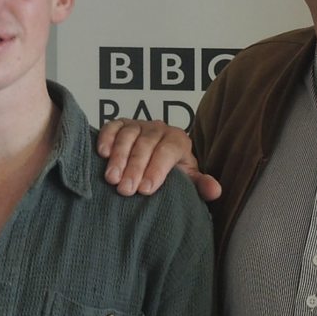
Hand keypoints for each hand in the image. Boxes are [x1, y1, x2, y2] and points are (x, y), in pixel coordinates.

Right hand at [98, 119, 221, 200]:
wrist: (157, 158)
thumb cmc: (171, 172)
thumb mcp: (187, 179)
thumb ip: (200, 185)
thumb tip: (215, 191)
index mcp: (178, 140)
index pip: (169, 150)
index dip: (157, 169)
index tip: (145, 190)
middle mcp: (159, 128)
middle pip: (146, 144)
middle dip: (135, 167)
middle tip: (125, 190)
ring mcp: (138, 124)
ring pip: (128, 135)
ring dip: (118, 157)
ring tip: (111, 178)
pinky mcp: (120, 124)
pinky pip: (112, 127)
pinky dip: (106, 138)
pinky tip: (101, 154)